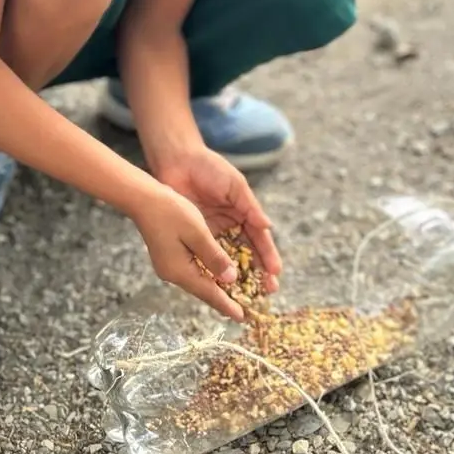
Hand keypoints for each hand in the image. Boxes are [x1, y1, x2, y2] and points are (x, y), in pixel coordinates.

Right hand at [131, 183, 247, 321]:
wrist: (142, 199)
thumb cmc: (169, 211)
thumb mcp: (197, 232)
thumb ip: (214, 257)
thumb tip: (230, 279)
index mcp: (180, 270)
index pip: (209, 293)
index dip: (227, 305)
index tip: (242, 318)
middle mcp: (173, 274)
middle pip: (203, 291)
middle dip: (223, 301)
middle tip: (243, 311)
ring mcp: (169, 267)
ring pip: (198, 282)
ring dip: (216, 289)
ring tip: (234, 297)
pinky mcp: (168, 259)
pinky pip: (192, 272)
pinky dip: (207, 276)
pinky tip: (216, 276)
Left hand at [154, 147, 281, 294]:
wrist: (178, 160)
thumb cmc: (209, 167)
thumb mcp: (234, 185)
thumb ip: (250, 207)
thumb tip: (267, 226)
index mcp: (243, 212)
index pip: (259, 239)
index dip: (268, 256)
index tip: (275, 273)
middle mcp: (230, 225)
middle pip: (247, 253)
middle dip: (258, 272)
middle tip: (267, 291)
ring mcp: (212, 231)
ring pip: (228, 258)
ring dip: (237, 275)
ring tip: (246, 293)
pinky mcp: (194, 233)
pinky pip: (206, 254)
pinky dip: (213, 268)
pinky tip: (220, 283)